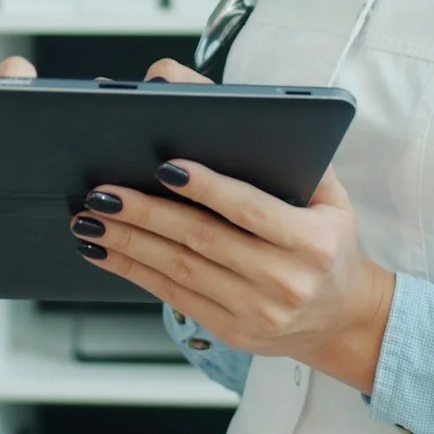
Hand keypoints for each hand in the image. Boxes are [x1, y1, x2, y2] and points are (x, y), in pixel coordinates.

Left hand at [73, 58, 395, 393]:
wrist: (344, 318)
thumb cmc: (326, 240)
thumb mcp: (326, 193)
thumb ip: (282, 149)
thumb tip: (210, 101)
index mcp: (312, 241)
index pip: (250, 209)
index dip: (206, 188)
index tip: (164, 166)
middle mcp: (286, 280)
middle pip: (201, 240)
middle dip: (145, 214)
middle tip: (102, 193)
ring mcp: (258, 312)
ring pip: (179, 271)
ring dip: (128, 243)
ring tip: (90, 219)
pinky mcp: (234, 331)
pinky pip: (175, 297)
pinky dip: (134, 271)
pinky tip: (106, 251)